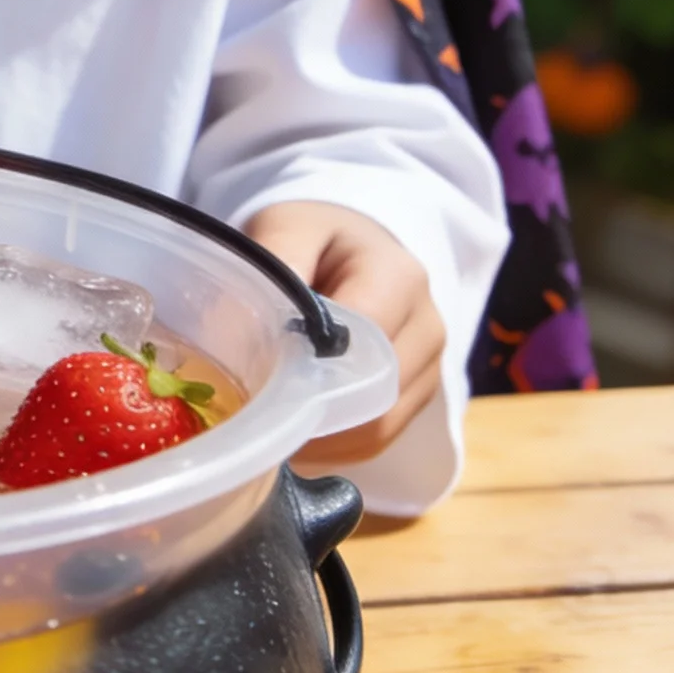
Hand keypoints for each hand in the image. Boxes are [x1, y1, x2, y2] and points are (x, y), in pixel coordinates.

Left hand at [243, 202, 443, 466]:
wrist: (353, 245)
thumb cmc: (314, 236)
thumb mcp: (285, 226)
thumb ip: (273, 265)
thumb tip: (244, 329)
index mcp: (398, 276)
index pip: (360, 340)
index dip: (309, 367)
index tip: (257, 380)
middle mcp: (426, 325)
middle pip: (373, 394)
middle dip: (309, 412)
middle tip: (252, 419)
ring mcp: (429, 365)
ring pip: (378, 428)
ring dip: (319, 439)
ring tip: (266, 430)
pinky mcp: (418, 394)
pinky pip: (378, 440)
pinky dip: (333, 446)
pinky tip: (293, 434)